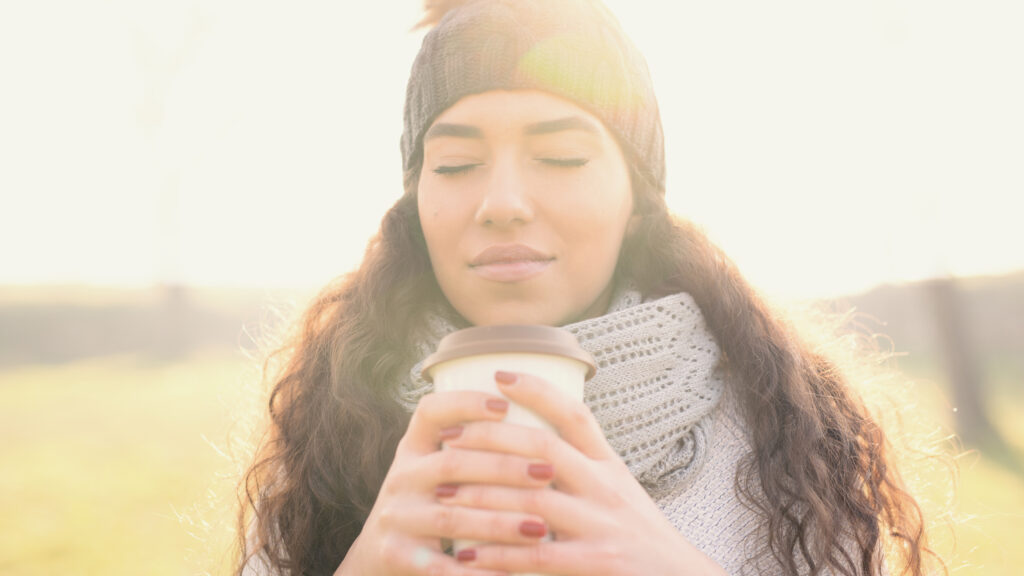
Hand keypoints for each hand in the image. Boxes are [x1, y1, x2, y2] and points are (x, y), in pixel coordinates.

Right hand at [336, 388, 558, 575]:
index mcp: (413, 448)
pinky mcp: (393, 554)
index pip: (430, 411)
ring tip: (540, 528)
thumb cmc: (430, 505)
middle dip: (504, 467)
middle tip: (548, 472)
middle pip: (452, 464)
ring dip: (499, 523)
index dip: (464, 403)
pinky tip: (511, 573)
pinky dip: (478, 573)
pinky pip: (441, 567)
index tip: (505, 405)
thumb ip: (471, 449)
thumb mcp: (436, 470)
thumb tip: (541, 422)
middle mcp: (401, 477)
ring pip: (451, 518)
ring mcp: (395, 517)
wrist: (380, 557)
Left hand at [433, 371, 728, 575]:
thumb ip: (582, 468)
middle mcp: (607, 488)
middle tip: (448, 436)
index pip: (575, 414)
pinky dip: (498, 554)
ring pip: (533, 500)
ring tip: (442, 493)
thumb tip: (531, 445)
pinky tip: (465, 554)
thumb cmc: (639, 538)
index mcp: (609, 467)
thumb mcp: (618, 492)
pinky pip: (538, 555)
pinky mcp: (597, 563)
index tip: (498, 374)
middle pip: (543, 448)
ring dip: (482, 495)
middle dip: (490, 438)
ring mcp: (602, 526)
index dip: (538, 390)